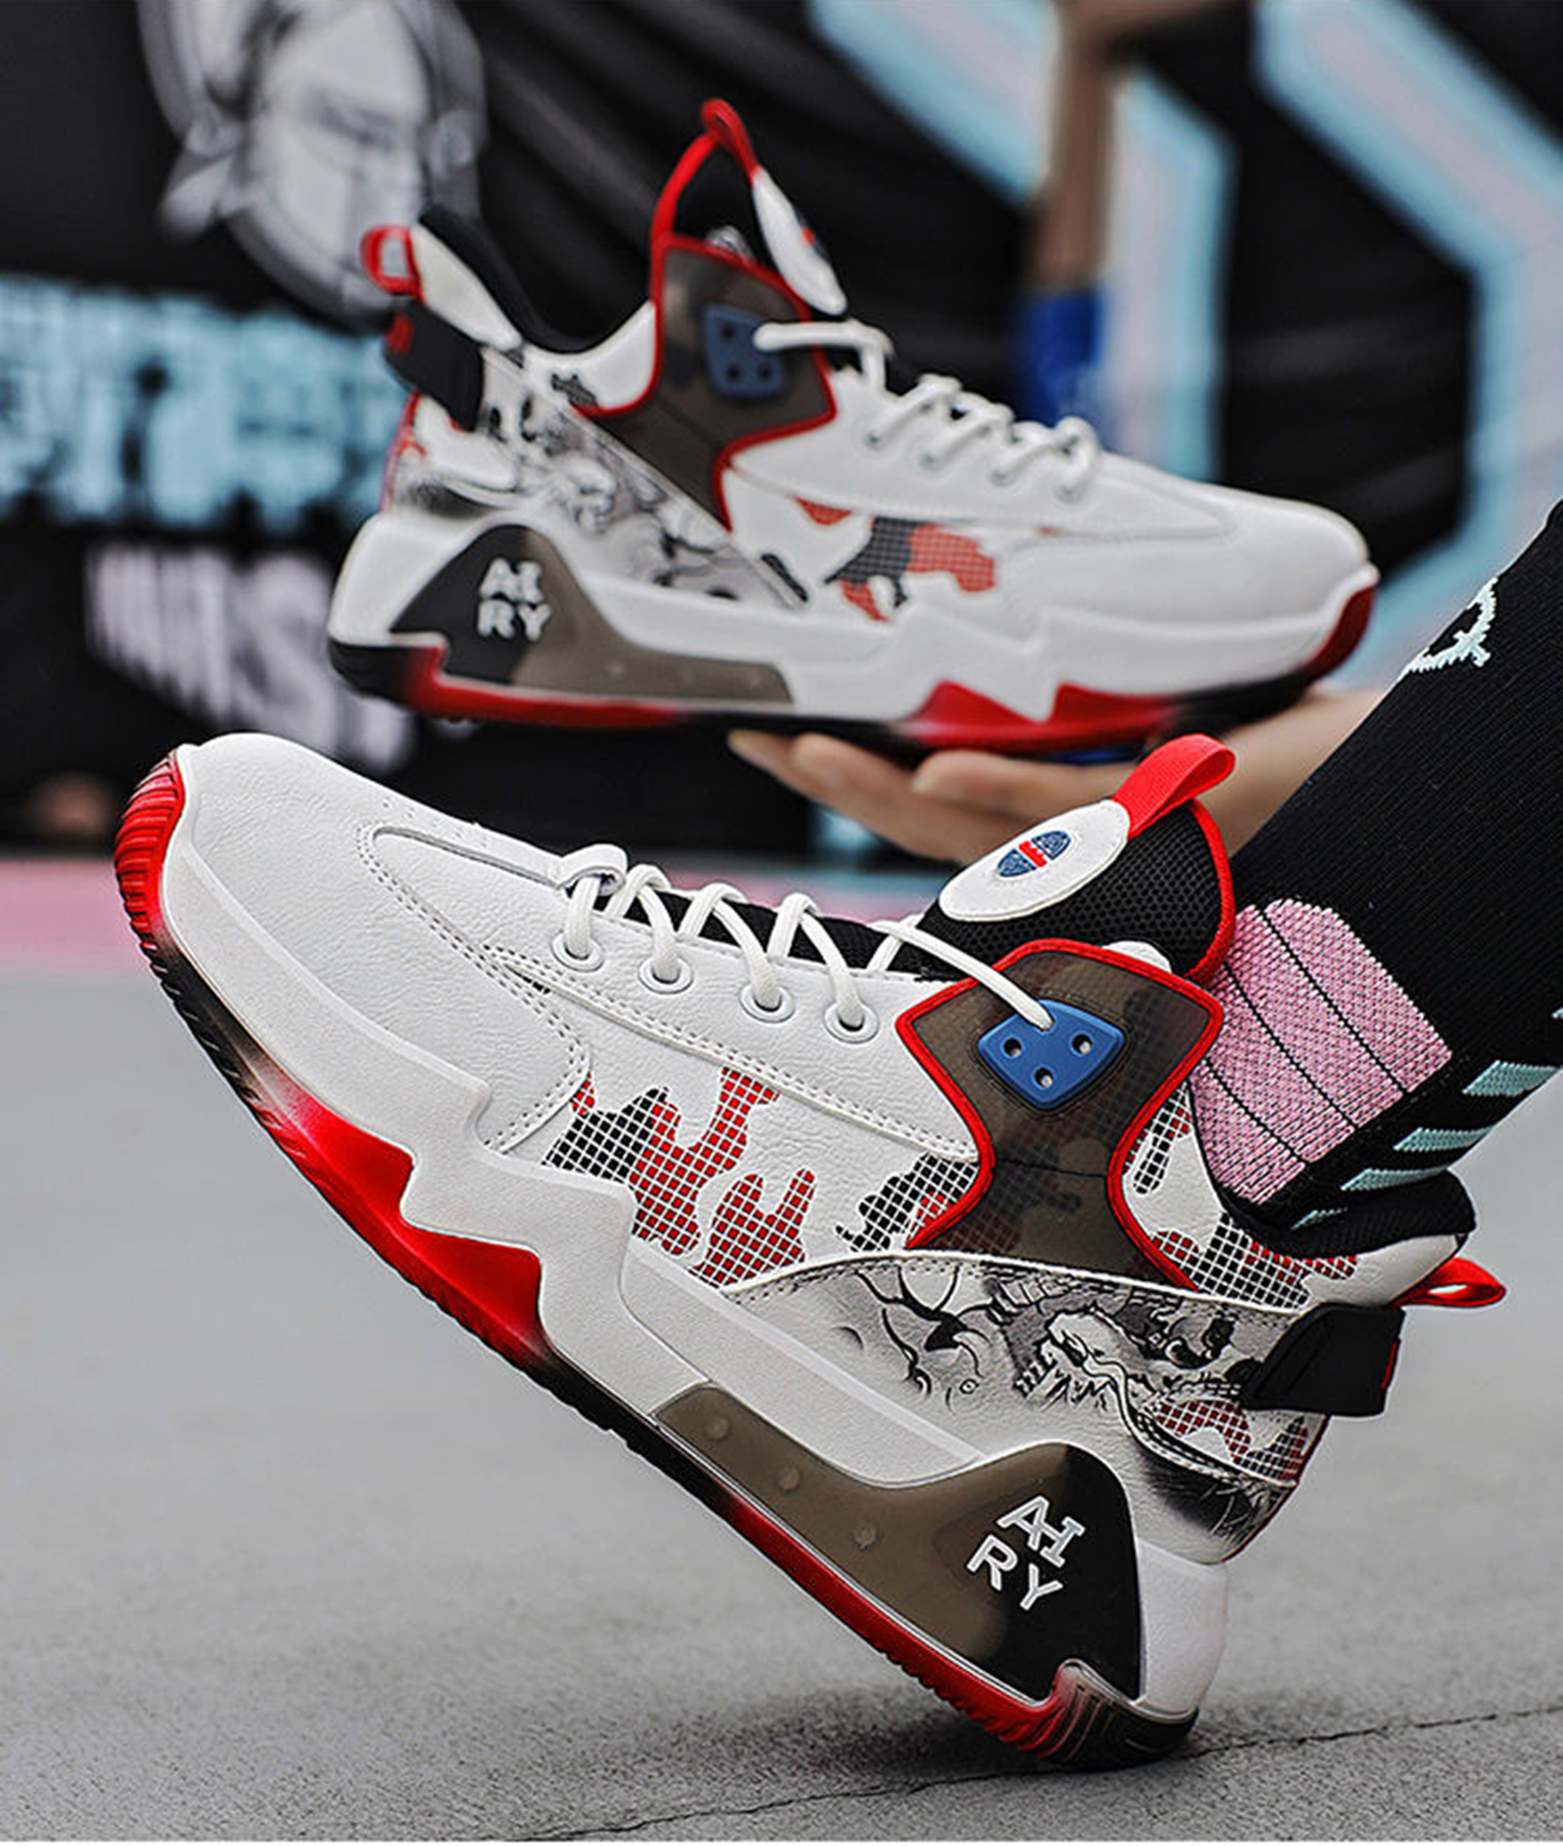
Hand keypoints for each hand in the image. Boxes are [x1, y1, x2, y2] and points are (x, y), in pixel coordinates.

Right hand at [729, 688, 1381, 861]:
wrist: (1406, 782)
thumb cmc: (1300, 746)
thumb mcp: (1179, 708)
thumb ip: (1102, 688)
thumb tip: (1023, 614)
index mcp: (1075, 825)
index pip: (943, 811)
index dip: (853, 783)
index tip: (778, 736)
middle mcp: (1086, 850)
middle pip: (931, 832)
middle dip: (832, 789)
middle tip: (748, 741)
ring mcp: (1123, 839)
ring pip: (978, 833)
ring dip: (880, 796)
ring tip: (799, 755)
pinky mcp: (1176, 817)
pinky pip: (1072, 816)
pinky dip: (999, 799)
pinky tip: (931, 772)